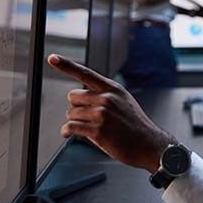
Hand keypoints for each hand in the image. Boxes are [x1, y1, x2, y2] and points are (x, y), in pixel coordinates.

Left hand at [47, 54, 173, 171]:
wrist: (149, 144)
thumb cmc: (135, 125)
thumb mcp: (124, 101)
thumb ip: (105, 95)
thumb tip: (81, 96)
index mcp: (113, 89)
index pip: (85, 73)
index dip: (66, 65)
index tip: (52, 58)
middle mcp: (107, 98)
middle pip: (73, 97)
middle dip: (76, 107)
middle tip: (86, 116)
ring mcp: (102, 114)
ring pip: (71, 114)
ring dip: (74, 122)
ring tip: (88, 128)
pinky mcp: (98, 131)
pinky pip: (71, 128)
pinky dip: (67, 132)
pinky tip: (69, 134)